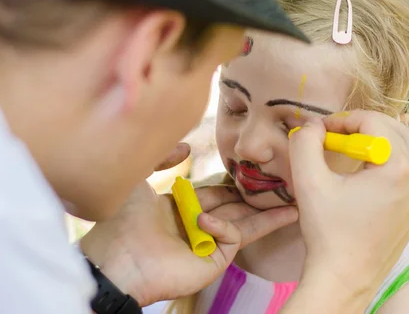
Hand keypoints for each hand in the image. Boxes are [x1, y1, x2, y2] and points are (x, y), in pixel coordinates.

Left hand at [79, 143, 297, 306]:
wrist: (114, 260)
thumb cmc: (121, 221)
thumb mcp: (138, 179)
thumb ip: (163, 158)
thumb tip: (188, 147)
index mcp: (183, 209)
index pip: (216, 194)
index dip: (233, 185)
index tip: (253, 173)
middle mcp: (198, 227)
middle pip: (237, 209)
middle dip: (260, 199)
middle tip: (285, 187)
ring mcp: (207, 245)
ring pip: (245, 224)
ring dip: (268, 215)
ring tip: (294, 204)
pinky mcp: (213, 261)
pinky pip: (231, 237)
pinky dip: (223, 225)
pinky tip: (204, 221)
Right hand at [285, 110, 408, 310]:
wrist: (345, 278)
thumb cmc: (328, 231)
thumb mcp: (308, 182)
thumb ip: (305, 142)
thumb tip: (313, 124)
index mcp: (399, 168)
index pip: (373, 121)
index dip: (342, 119)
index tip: (320, 131)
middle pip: (395, 127)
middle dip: (362, 125)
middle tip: (333, 135)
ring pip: (406, 145)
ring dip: (378, 138)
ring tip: (349, 146)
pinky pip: (408, 166)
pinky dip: (388, 156)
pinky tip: (366, 164)